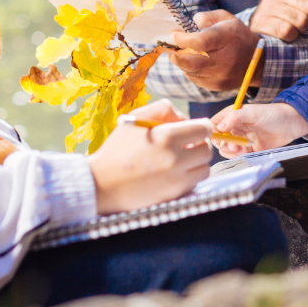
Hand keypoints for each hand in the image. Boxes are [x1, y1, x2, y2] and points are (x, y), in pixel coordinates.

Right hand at [88, 99, 211, 213]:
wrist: (100, 184)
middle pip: (206, 150)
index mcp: (166, 136)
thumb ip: (164, 109)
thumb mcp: (137, 118)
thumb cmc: (117, 149)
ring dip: (197, 164)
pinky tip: (175, 174)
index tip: (195, 129)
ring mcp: (175, 181)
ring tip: (182, 161)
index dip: (201, 127)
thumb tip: (185, 118)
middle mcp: (174, 159)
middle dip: (199, 145)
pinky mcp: (172, 197)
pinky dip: (189, 179)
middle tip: (187, 145)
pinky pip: (194, 185)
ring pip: (204, 169)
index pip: (204, 128)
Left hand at [165, 10, 263, 92]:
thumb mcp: (225, 18)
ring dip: (182, 62)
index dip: (183, 40)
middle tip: (172, 48)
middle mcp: (226, 58)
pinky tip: (194, 62)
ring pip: (191, 71)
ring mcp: (221, 75)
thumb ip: (204, 18)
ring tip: (183, 53)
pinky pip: (195, 79)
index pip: (201, 42)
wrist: (256, 60)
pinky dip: (189, 70)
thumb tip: (185, 29)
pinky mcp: (217, 86)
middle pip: (192, 61)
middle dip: (176, 55)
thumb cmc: (236, 35)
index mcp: (228, 37)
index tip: (175, 35)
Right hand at [211, 102, 307, 157]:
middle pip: (218, 139)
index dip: (212, 132)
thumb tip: (220, 127)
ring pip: (226, 149)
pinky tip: (245, 151)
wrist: (290, 125)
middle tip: (232, 144)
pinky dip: (238, 155)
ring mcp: (240, 139)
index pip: (214, 124)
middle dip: (222, 143)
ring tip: (240, 147)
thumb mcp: (253, 113)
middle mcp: (234, 127)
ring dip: (230, 150)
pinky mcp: (248, 149)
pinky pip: (236, 155)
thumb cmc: (272, 114)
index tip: (216, 138)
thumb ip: (235, 117)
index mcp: (232, 115)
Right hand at [249, 0, 307, 41]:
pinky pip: (288, 31)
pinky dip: (291, 36)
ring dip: (302, 28)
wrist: (262, 23)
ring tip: (296, 26)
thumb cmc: (290, 8)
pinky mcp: (261, 22)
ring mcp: (266, 4)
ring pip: (301, 20)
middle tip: (307, 20)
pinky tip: (287, 33)